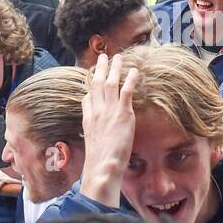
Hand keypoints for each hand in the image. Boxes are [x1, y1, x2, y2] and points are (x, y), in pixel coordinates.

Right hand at [78, 53, 139, 208]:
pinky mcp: (123, 113)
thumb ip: (93, 134)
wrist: (102, 165)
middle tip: (102, 57)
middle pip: (96, 84)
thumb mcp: (91, 145)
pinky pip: (126, 91)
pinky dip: (130, 79)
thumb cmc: (99, 162)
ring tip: (118, 57)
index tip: (92, 77)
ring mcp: (109, 111)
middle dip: (99, 69)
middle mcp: (96, 111)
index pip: (87, 98)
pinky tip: (135, 71)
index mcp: (88, 119)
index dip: (90, 87)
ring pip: (110, 83)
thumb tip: (93, 130)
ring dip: (114, 68)